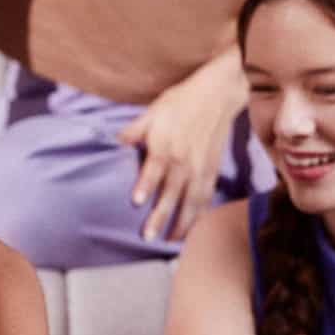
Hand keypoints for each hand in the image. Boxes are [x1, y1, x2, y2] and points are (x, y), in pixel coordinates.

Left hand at [117, 51, 246, 242]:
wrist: (217, 95)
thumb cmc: (180, 101)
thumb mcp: (153, 111)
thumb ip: (135, 130)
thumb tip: (117, 141)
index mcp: (166, 145)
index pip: (154, 169)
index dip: (145, 185)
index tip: (137, 202)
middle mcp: (184, 160)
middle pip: (171, 193)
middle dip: (160, 216)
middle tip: (148, 237)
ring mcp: (200, 167)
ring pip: (191, 201)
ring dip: (181, 222)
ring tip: (171, 240)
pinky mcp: (213, 170)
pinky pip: (206, 197)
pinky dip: (200, 213)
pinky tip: (194, 226)